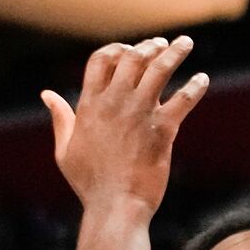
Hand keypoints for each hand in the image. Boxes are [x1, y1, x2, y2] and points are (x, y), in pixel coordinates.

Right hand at [44, 37, 210, 214]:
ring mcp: (139, 113)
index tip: (128, 49)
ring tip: (186, 42)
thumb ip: (60, 118)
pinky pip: (184, 99)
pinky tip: (202, 79)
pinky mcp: (163, 129)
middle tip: (163, 44)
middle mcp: (114, 102)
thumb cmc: (89, 183)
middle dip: (149, 46)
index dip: (116, 49)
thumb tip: (47, 94)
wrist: (115, 207)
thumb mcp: (65, 149)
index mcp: (89, 104)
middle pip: (133, 57)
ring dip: (175, 53)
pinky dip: (195, 87)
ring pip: (160, 70)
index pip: (101, 59)